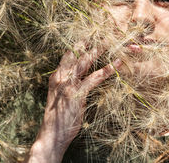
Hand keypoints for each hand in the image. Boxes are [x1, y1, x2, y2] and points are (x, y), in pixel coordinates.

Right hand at [25, 43, 121, 162]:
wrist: (51, 136)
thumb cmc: (58, 118)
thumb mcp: (59, 97)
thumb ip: (68, 85)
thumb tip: (79, 77)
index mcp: (56, 77)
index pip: (68, 55)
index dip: (79, 44)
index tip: (89, 34)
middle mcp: (61, 78)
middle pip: (76, 54)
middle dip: (89, 41)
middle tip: (101, 31)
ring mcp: (68, 85)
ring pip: (85, 62)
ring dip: (99, 50)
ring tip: (111, 41)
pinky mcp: (77, 95)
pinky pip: (94, 78)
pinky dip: (107, 69)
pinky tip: (117, 64)